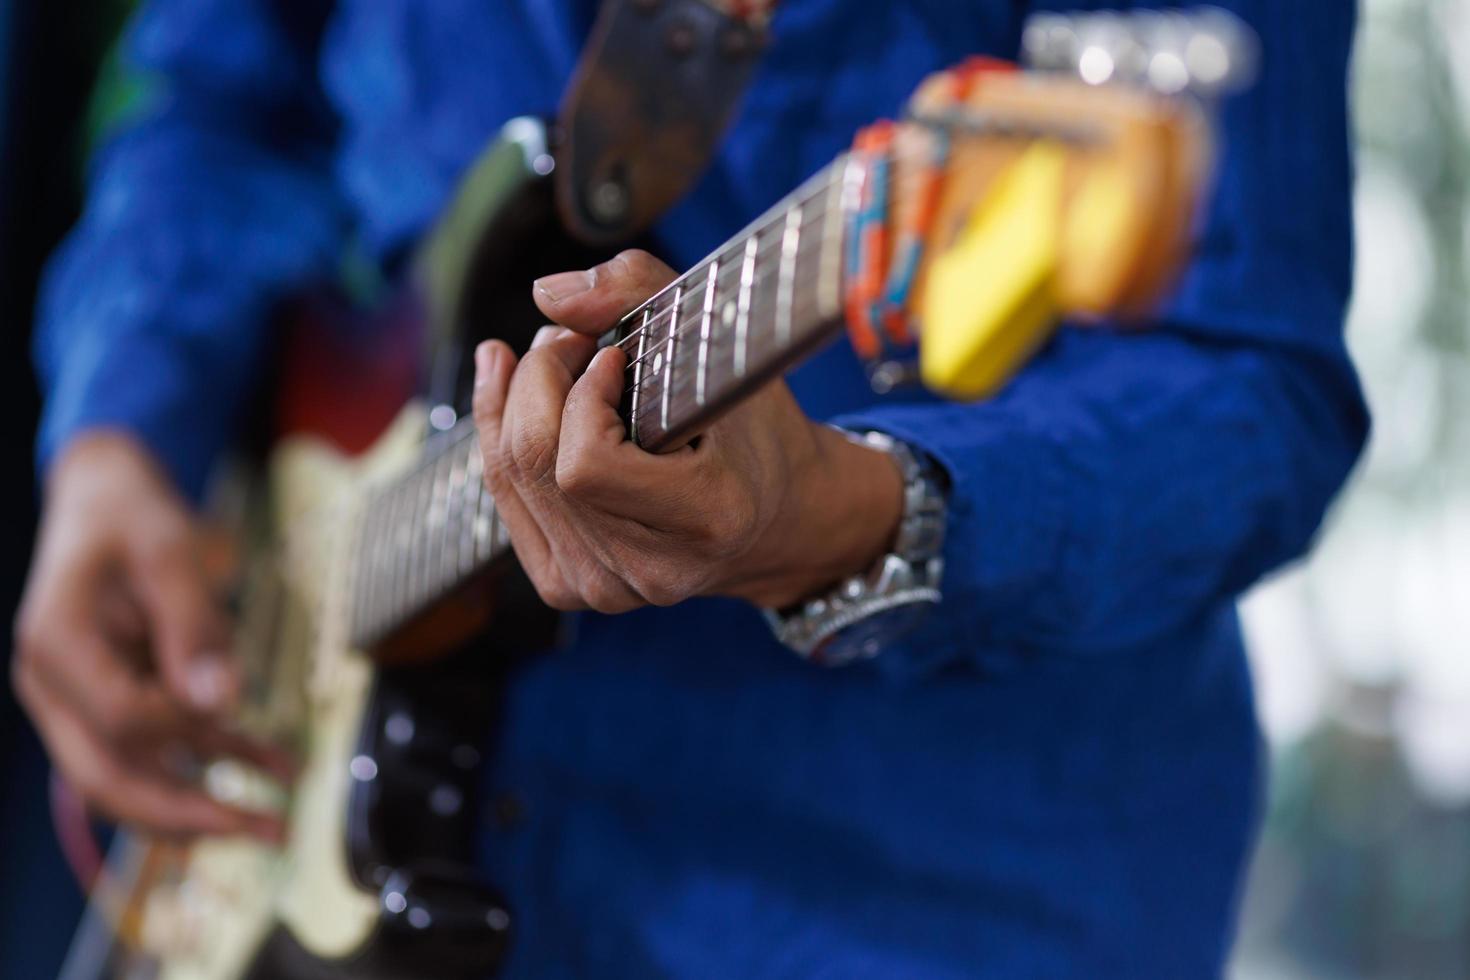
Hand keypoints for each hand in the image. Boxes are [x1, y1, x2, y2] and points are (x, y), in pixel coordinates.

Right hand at [13, 433, 289, 841]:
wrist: (107, 496)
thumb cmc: (132, 515)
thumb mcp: (170, 553)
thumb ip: (194, 627)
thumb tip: (222, 702)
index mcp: (56, 645)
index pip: (119, 720)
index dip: (182, 723)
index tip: (230, 701)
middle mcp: (56, 686)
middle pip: (109, 779)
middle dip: (186, 815)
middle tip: (263, 829)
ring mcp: (82, 700)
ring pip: (135, 777)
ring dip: (204, 804)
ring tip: (275, 823)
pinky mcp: (117, 700)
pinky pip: (166, 745)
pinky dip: (220, 758)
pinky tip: (277, 768)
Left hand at [471, 249, 903, 612]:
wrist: (774, 521)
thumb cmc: (756, 430)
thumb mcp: (726, 347)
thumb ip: (641, 293)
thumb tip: (547, 294)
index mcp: (707, 519)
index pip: (586, 466)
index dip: (581, 398)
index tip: (609, 355)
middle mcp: (650, 569)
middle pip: (536, 463)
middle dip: (537, 379)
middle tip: (568, 338)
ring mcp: (604, 589)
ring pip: (509, 478)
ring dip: (514, 399)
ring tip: (550, 358)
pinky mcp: (568, 589)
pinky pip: (505, 500)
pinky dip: (500, 436)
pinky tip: (511, 393)